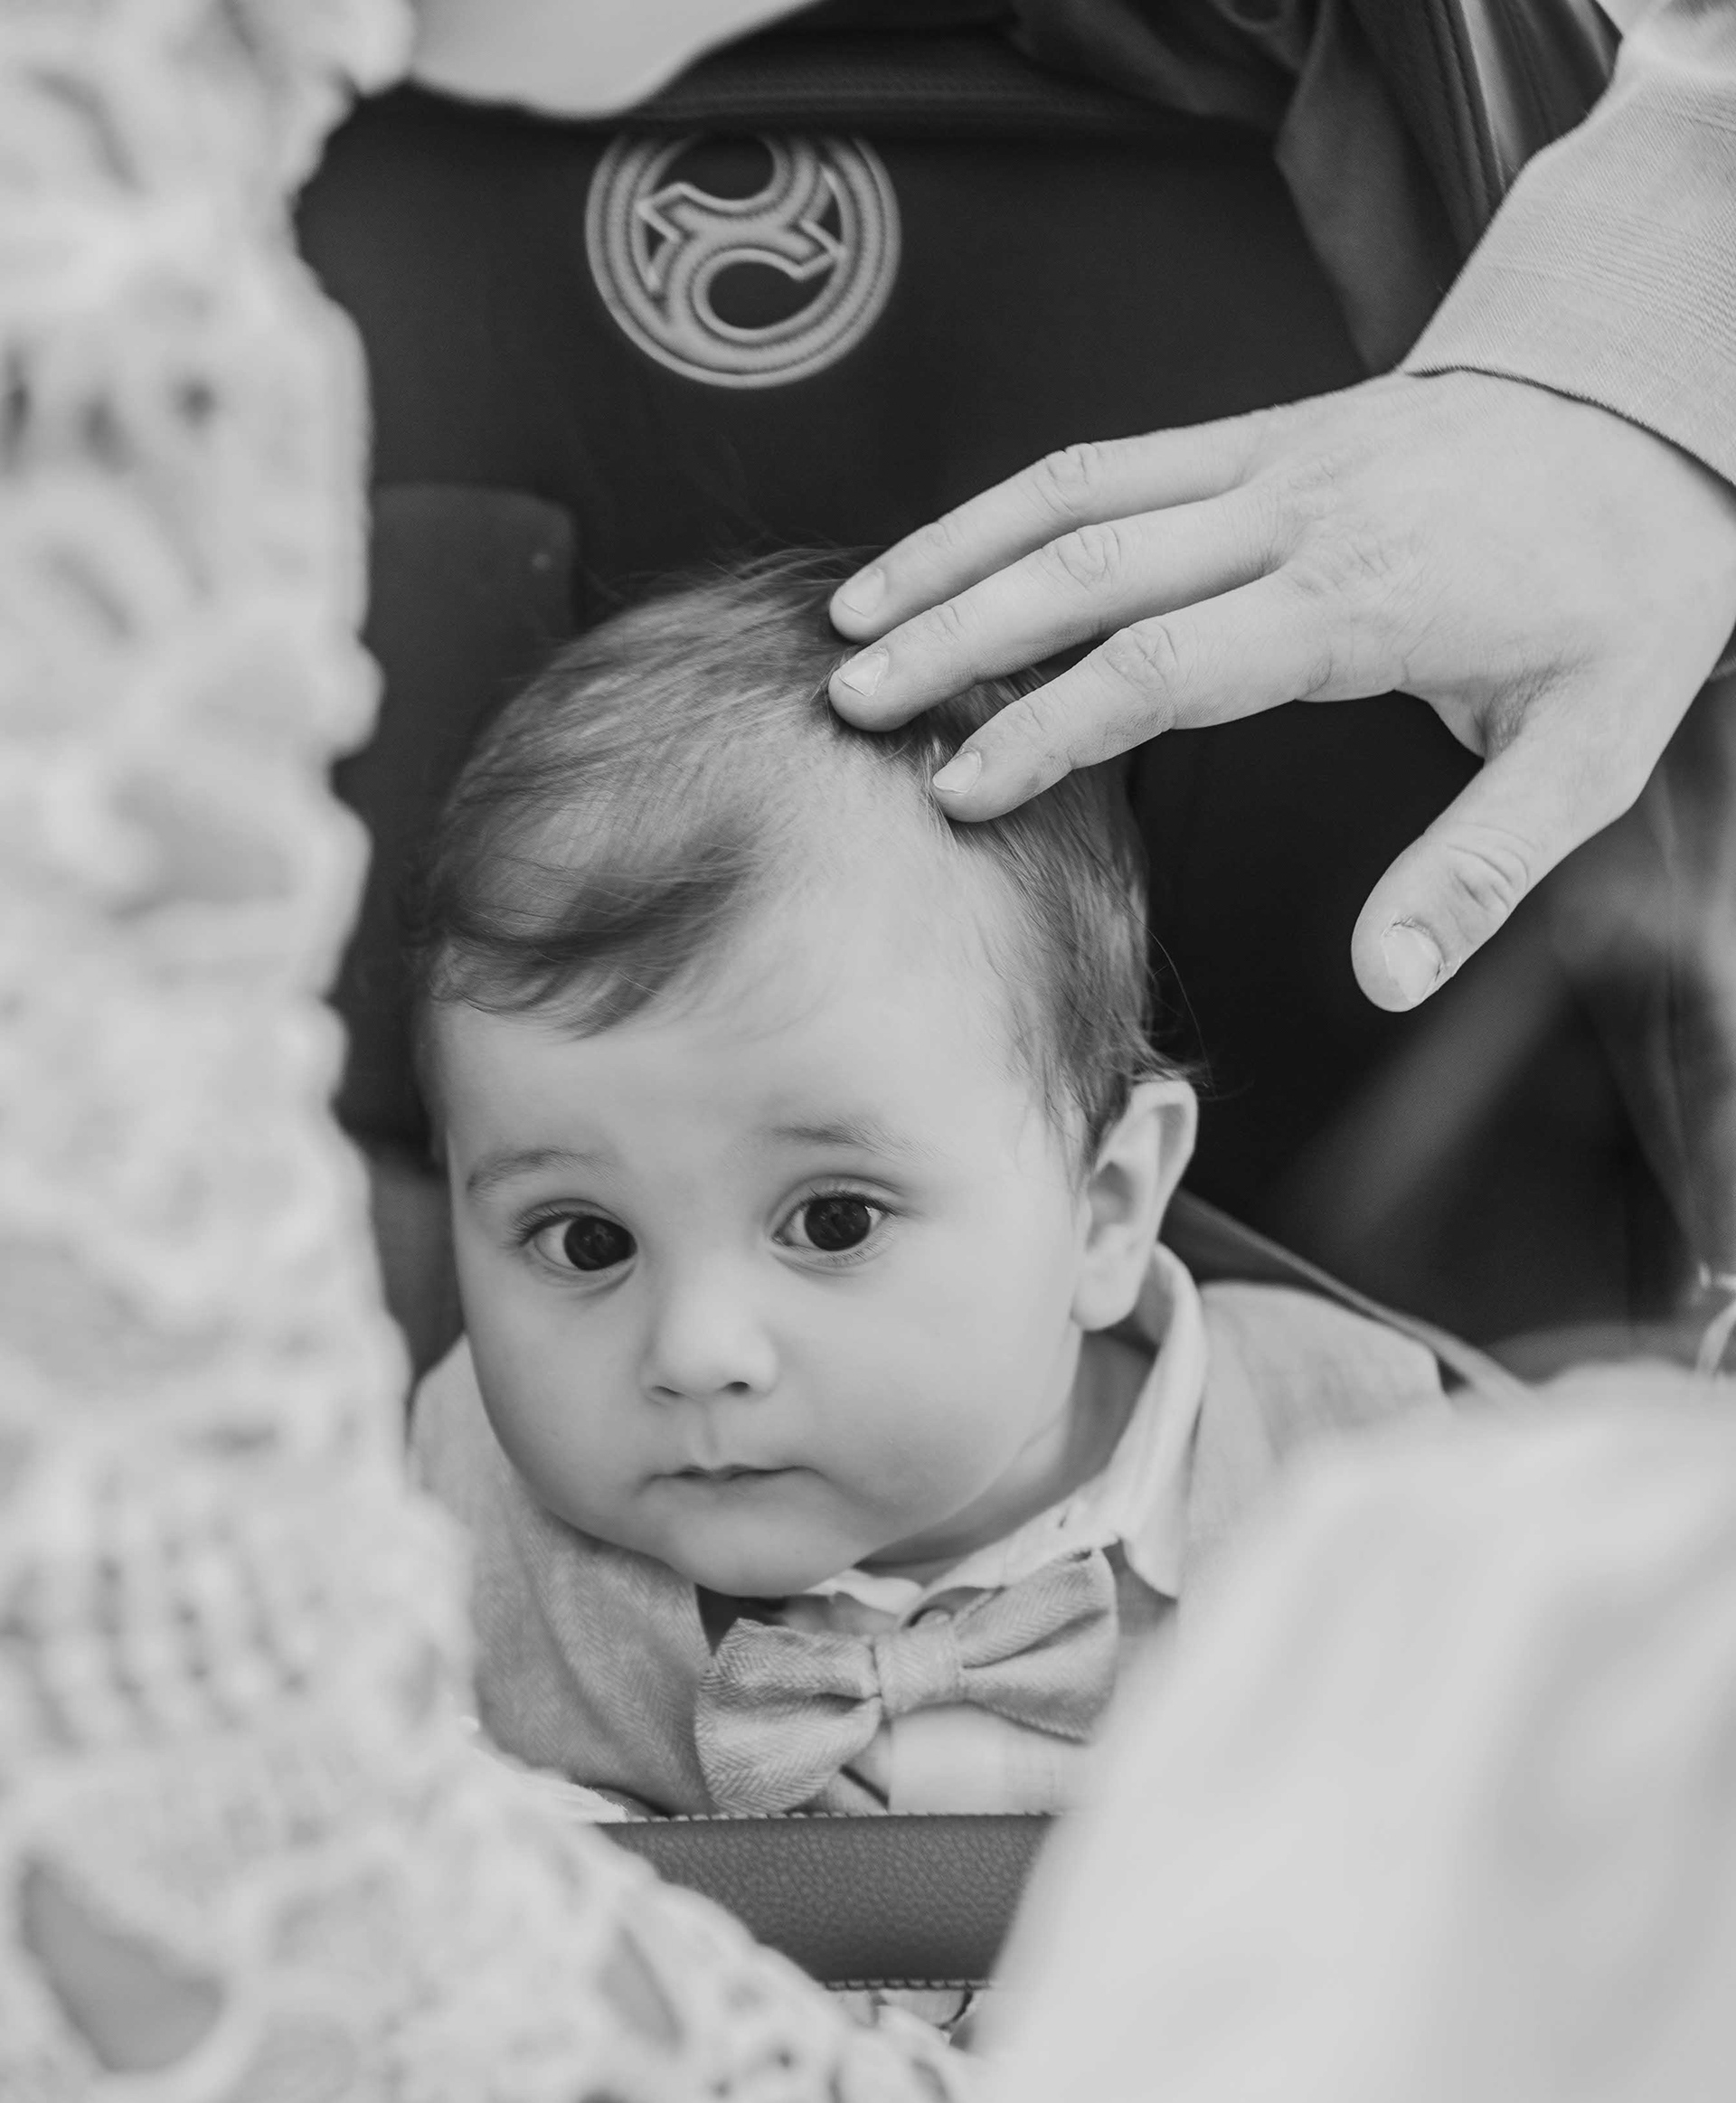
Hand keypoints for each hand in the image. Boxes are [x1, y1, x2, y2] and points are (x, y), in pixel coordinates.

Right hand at [827, 372, 1735, 1009]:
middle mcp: (1296, 512)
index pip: (1167, 662)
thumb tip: (1386, 979)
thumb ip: (1478, 870)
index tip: (961, 791)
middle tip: (850, 702)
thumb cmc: (1620, 590)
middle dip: (955, 634)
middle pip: (1087, 565)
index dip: (1050, 728)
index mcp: (1360, 598)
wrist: (1653, 412)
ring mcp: (1268, 457)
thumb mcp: (1590, 751)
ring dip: (953, 554)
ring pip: (1075, 494)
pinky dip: (1008, 508)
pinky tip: (944, 556)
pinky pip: (1109, 459)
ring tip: (853, 623)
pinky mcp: (1258, 433)